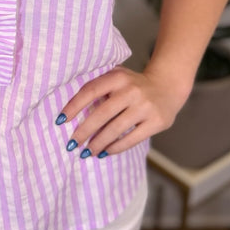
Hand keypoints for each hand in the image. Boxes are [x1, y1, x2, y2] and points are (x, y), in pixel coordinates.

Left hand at [57, 65, 187, 157]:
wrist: (168, 86)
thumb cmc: (133, 84)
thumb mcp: (118, 77)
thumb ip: (99, 87)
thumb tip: (72, 111)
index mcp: (118, 77)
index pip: (91, 90)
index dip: (74, 106)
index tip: (61, 120)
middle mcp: (132, 90)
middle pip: (102, 113)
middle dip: (84, 130)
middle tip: (72, 143)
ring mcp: (145, 107)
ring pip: (115, 129)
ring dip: (98, 143)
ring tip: (87, 151)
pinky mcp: (156, 122)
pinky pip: (131, 138)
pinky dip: (115, 147)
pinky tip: (105, 152)